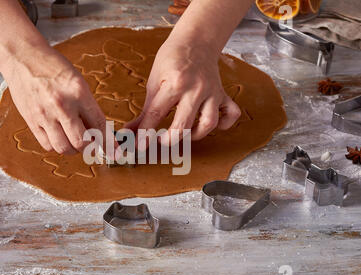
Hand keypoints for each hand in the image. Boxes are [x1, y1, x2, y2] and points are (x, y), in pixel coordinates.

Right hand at [4, 46, 106, 154]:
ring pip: (63, 147)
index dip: (108, 142)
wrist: (22, 57)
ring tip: (73, 139)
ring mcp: (44, 114)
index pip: (98, 124)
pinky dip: (56, 145)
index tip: (113, 151)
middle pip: (81, 142)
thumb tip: (98, 130)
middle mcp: (62, 105)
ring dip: (72, 148)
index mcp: (78, 92)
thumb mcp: (77, 81)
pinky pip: (47, 144)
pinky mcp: (31, 120)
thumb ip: (87, 106)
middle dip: (89, 146)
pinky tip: (58, 135)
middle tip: (89, 140)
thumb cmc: (52, 67)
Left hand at [126, 37, 240, 145]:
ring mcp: (212, 92)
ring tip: (184, 134)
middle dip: (169, 139)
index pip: (157, 114)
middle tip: (160, 140)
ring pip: (208, 124)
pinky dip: (224, 124)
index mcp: (175, 83)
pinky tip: (211, 125)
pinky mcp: (223, 94)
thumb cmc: (172, 60)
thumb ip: (145, 111)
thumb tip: (130, 132)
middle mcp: (196, 88)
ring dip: (195, 135)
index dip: (145, 133)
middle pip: (183, 124)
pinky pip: (230, 114)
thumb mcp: (154, 82)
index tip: (138, 146)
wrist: (196, 41)